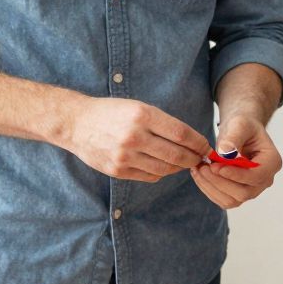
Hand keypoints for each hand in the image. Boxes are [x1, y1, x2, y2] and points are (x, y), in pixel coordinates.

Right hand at [62, 94, 209, 182]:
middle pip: (176, 154)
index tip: (206, 147)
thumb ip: (162, 123)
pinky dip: (161, 172)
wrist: (76, 123)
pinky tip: (162, 166)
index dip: (198, 143)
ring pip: (165, 168)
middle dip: (193, 158)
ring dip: (178, 167)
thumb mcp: (138, 107)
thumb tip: (192, 140)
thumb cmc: (111, 113)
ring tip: (182, 162)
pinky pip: (150, 176)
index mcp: (142, 115)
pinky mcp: (118, 171)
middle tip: (199, 159)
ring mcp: (125, 156)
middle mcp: (134, 136)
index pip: (182, 133)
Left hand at [193, 115, 282, 208]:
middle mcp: (264, 180)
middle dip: (220, 182)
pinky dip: (209, 189)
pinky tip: (200, 174)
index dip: (236, 174)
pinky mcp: (238, 194)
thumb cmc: (243, 126)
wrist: (239, 133)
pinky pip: (223, 200)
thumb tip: (225, 152)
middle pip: (244, 193)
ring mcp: (252, 190)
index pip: (256, 176)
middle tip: (203, 166)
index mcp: (272, 162)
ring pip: (232, 200)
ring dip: (212, 187)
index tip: (216, 166)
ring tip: (199, 169)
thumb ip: (234, 137)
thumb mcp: (240, 124)